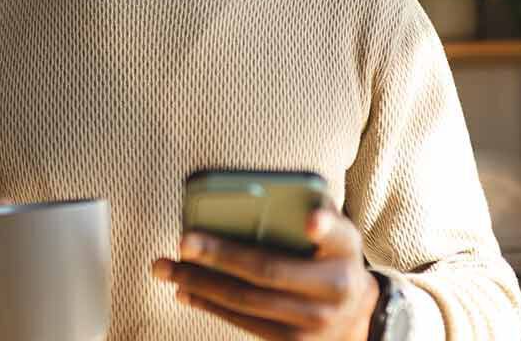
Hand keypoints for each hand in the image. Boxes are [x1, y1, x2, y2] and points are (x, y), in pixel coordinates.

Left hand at [151, 209, 379, 339]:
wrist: (354, 315)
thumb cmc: (332, 258)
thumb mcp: (336, 233)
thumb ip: (315, 213)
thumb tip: (274, 197)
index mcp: (346, 249)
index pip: (338, 234)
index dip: (324, 227)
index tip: (310, 220)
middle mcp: (335, 289)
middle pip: (269, 271)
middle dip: (221, 256)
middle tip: (184, 241)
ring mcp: (313, 322)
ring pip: (246, 301)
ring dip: (200, 284)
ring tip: (166, 268)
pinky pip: (243, 322)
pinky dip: (210, 304)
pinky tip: (185, 289)